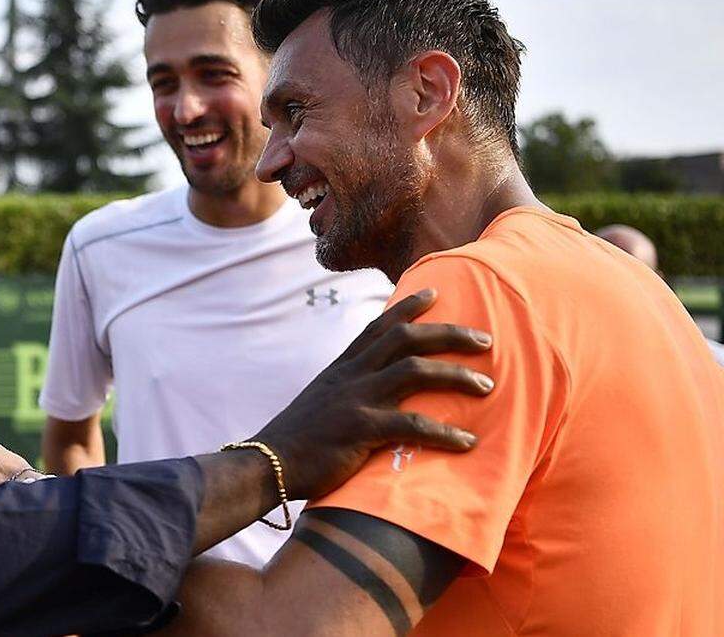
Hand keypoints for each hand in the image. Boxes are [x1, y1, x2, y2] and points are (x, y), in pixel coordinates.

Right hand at [252, 288, 493, 499]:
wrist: (269, 463)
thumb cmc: (299, 439)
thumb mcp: (323, 402)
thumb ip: (348, 389)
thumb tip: (373, 389)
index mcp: (343, 368)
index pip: (379, 326)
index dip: (408, 307)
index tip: (436, 292)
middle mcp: (351, 375)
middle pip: (406, 338)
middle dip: (449, 334)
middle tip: (485, 340)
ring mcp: (356, 399)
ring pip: (414, 371)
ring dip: (456, 375)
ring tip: (487, 386)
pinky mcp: (360, 430)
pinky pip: (411, 425)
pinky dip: (444, 433)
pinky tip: (467, 441)